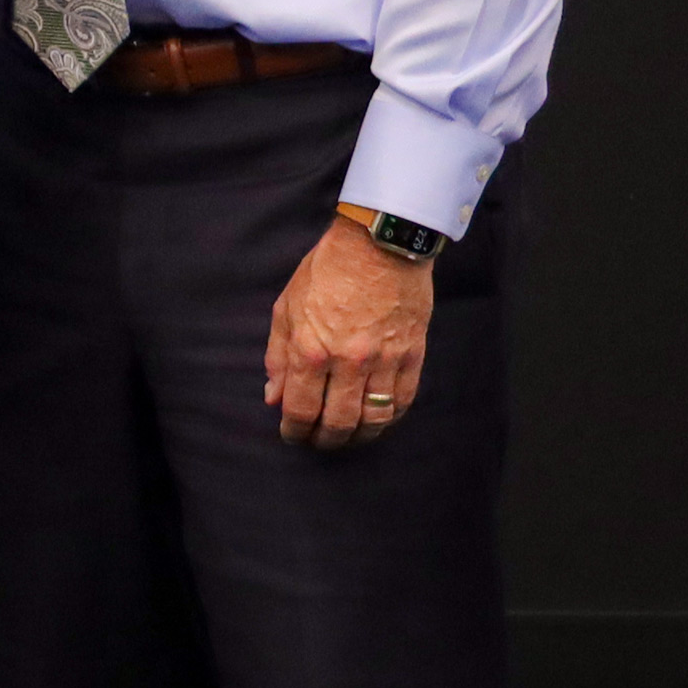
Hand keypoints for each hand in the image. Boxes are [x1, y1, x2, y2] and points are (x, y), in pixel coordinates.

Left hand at [268, 221, 431, 450]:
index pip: (301, 409)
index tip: (292, 436)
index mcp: (311, 350)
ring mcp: (384, 360)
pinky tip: (378, 419)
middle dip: (325, 440)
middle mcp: (348, 361)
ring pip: (374, 418)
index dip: (295, 430)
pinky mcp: (413, 355)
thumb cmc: (326, 272)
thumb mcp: (286, 308)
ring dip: (359, 436)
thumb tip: (274, 397)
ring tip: (348, 438)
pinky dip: (390, 417)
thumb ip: (278, 356)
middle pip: (339, 422)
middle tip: (319, 442)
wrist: (378, 245)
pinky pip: (403, 399)